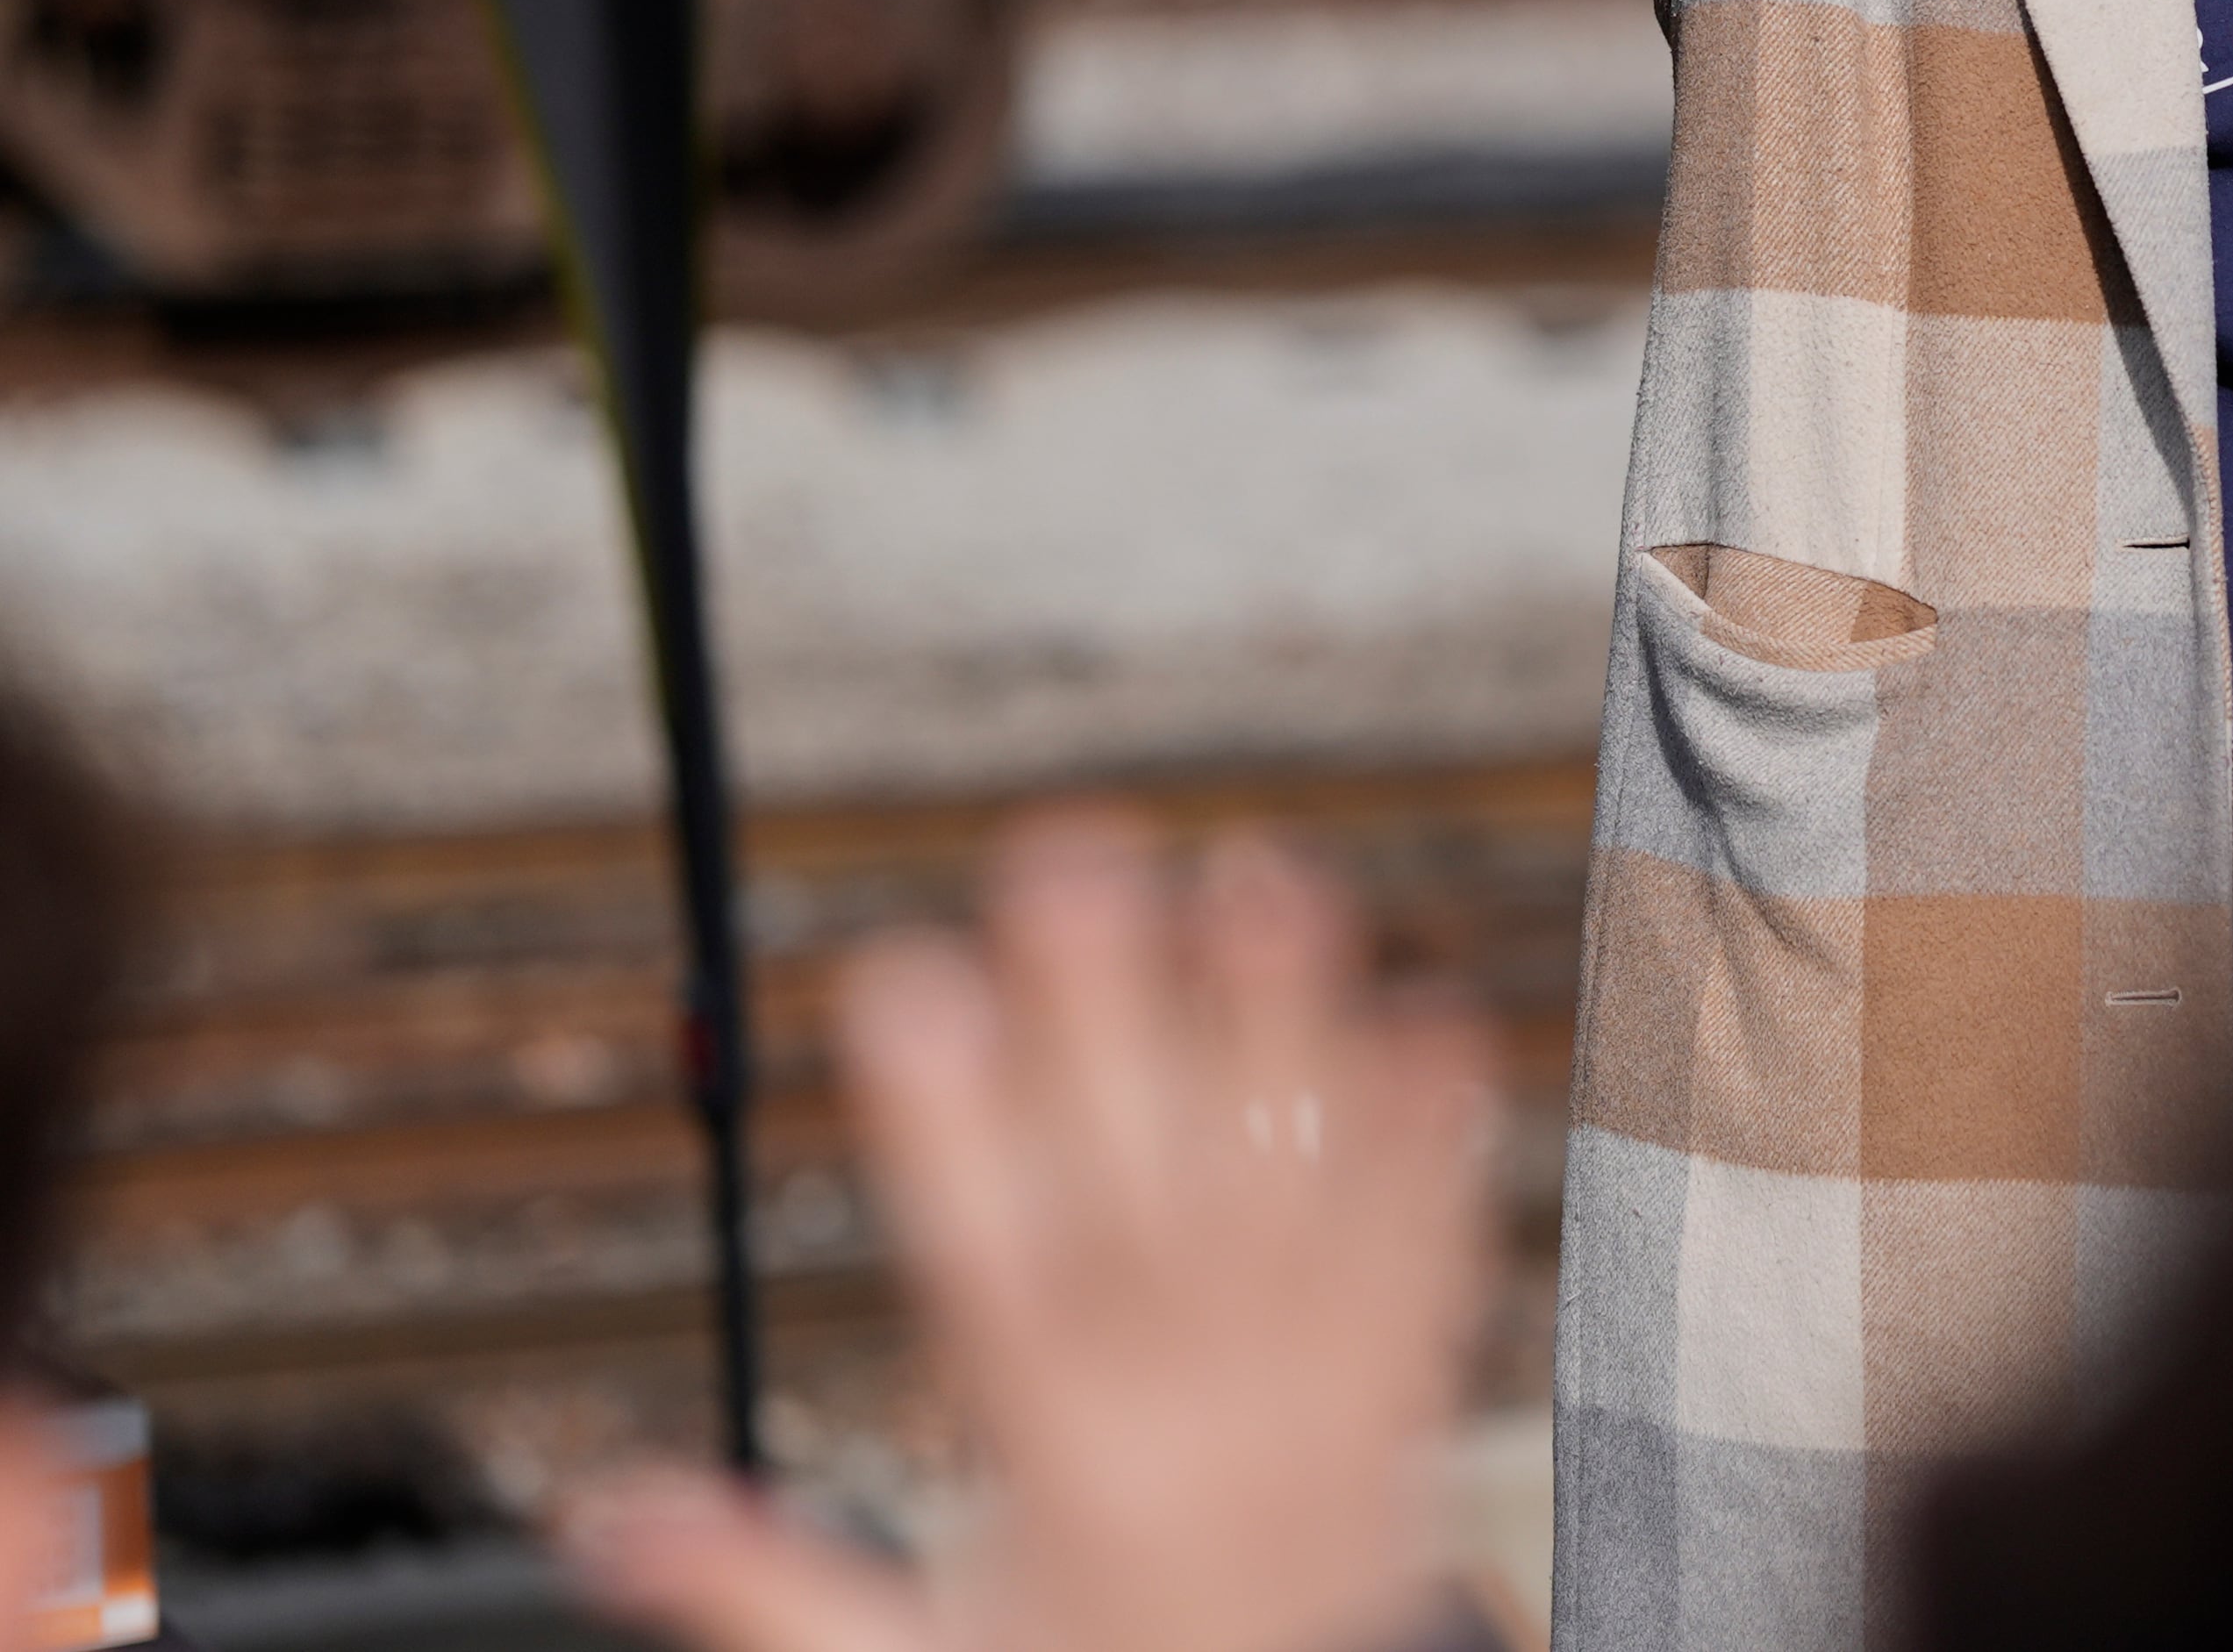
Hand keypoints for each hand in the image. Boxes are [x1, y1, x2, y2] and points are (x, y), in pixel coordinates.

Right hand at [567, 813, 1497, 1651]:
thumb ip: (761, 1583)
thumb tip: (602, 1519)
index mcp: (1063, 1463)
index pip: (984, 1262)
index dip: (938, 1115)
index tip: (897, 973)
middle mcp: (1196, 1412)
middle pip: (1142, 1182)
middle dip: (1105, 1010)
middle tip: (1066, 850)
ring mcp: (1319, 1392)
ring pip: (1297, 1184)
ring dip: (1281, 1024)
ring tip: (1258, 871)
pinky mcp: (1409, 1387)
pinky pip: (1432, 1247)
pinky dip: (1435, 1137)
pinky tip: (1433, 1016)